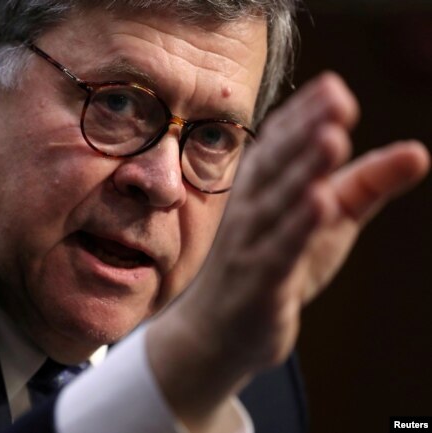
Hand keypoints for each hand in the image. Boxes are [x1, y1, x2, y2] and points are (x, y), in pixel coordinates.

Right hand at [147, 72, 429, 430]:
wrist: (220, 327)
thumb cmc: (272, 261)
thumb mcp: (329, 219)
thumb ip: (367, 184)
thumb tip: (419, 151)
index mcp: (263, 185)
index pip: (281, 142)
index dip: (305, 115)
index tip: (335, 88)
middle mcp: (250, 208)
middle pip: (277, 165)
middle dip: (305, 131)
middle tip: (335, 101)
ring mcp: (249, 245)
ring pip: (276, 203)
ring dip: (302, 171)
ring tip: (330, 140)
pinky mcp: (258, 282)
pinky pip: (278, 252)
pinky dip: (296, 228)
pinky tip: (318, 204)